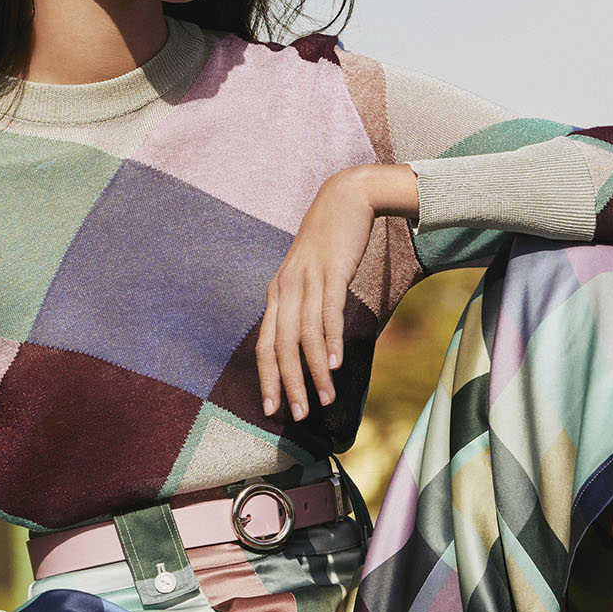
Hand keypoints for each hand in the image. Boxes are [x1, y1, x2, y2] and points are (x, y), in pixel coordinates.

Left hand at [256, 164, 418, 420]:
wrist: (347, 196)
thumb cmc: (330, 240)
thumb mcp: (309, 273)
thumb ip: (303, 303)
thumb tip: (305, 339)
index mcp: (277, 293)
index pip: (265, 345)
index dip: (267, 379)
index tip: (271, 410)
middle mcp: (285, 288)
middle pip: (280, 346)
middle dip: (287, 384)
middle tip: (296, 414)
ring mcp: (307, 279)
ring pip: (305, 336)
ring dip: (314, 371)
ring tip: (324, 398)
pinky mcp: (331, 271)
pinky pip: (327, 313)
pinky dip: (330, 341)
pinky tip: (335, 365)